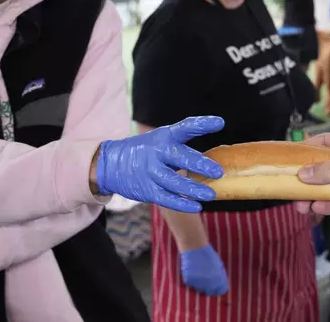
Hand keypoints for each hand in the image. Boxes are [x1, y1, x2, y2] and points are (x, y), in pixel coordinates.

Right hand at [97, 116, 224, 212]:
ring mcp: (151, 172)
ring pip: (175, 182)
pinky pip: (167, 198)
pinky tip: (196, 206)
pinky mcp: (147, 190)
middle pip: (180, 157)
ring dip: (194, 189)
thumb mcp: (159, 140)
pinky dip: (182, 204)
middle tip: (218, 172)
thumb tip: (211, 157)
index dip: (202, 124)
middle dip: (200, 164)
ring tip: (211, 194)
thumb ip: (181, 144)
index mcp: (163, 137)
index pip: (184, 127)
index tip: (219, 122)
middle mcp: (157, 153)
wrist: (110, 164)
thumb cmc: (144, 151)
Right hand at [180, 244, 228, 295]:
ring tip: (198, 274)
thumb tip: (221, 285)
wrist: (194, 247)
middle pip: (209, 292)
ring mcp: (198, 283)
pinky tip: (192, 272)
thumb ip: (220, 276)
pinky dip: (191, 281)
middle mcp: (209, 283)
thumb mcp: (218, 265)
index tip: (216, 286)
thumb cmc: (207, 254)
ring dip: (199, 285)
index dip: (218, 289)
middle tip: (205, 280)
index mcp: (219, 279)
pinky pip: (191, 285)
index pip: (220, 291)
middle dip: (208, 288)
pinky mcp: (189, 281)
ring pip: (199, 289)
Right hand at [294, 133, 329, 225]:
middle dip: (306, 178)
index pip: (326, 142)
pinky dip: (325, 207)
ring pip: (327, 189)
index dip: (307, 148)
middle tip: (290, 186)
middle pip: (322, 168)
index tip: (289, 157)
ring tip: (299, 206)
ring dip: (312, 196)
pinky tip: (315, 210)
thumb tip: (302, 173)